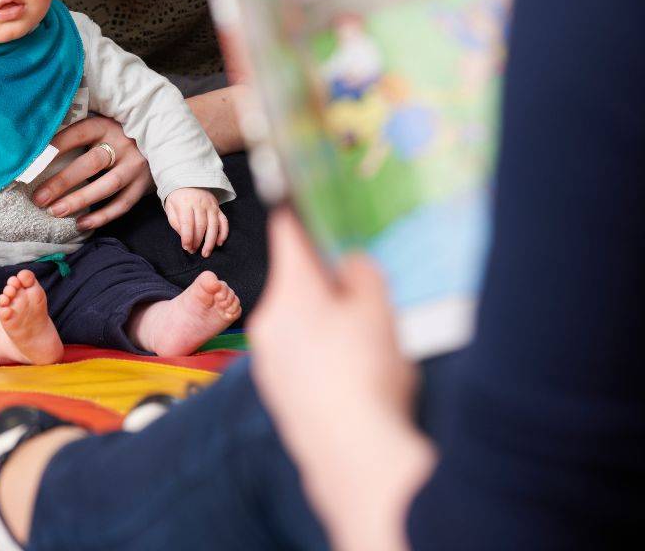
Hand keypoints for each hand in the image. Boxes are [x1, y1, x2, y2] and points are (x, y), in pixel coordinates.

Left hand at [32, 115, 152, 230]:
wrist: (160, 139)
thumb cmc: (115, 133)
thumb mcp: (99, 125)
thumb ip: (75, 134)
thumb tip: (38, 147)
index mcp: (106, 125)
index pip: (78, 134)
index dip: (56, 147)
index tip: (33, 163)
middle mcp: (123, 144)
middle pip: (91, 163)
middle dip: (63, 182)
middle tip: (39, 198)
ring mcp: (135, 166)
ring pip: (107, 186)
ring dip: (80, 201)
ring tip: (55, 212)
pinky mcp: (144, 184)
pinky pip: (123, 204)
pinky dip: (102, 216)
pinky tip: (81, 223)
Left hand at [163, 187, 227, 256]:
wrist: (188, 181)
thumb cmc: (177, 198)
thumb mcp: (170, 208)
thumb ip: (175, 222)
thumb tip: (184, 237)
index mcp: (185, 203)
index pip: (188, 223)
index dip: (188, 238)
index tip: (186, 248)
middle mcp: (200, 204)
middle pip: (201, 226)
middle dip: (197, 241)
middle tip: (193, 251)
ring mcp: (211, 205)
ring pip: (214, 225)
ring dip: (210, 241)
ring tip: (206, 253)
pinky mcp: (218, 207)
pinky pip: (224, 221)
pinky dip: (223, 233)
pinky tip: (219, 243)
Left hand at [248, 210, 432, 550]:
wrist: (352, 456)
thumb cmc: (366, 375)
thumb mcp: (378, 310)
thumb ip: (362, 274)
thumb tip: (349, 264)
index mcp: (292, 290)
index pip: (290, 235)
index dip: (300, 213)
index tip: (298, 191)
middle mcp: (269, 319)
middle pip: (299, 284)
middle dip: (330, 287)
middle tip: (369, 305)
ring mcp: (268, 358)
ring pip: (300, 323)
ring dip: (328, 326)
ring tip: (369, 354)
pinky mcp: (276, 391)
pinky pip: (300, 359)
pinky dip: (324, 359)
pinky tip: (354, 381)